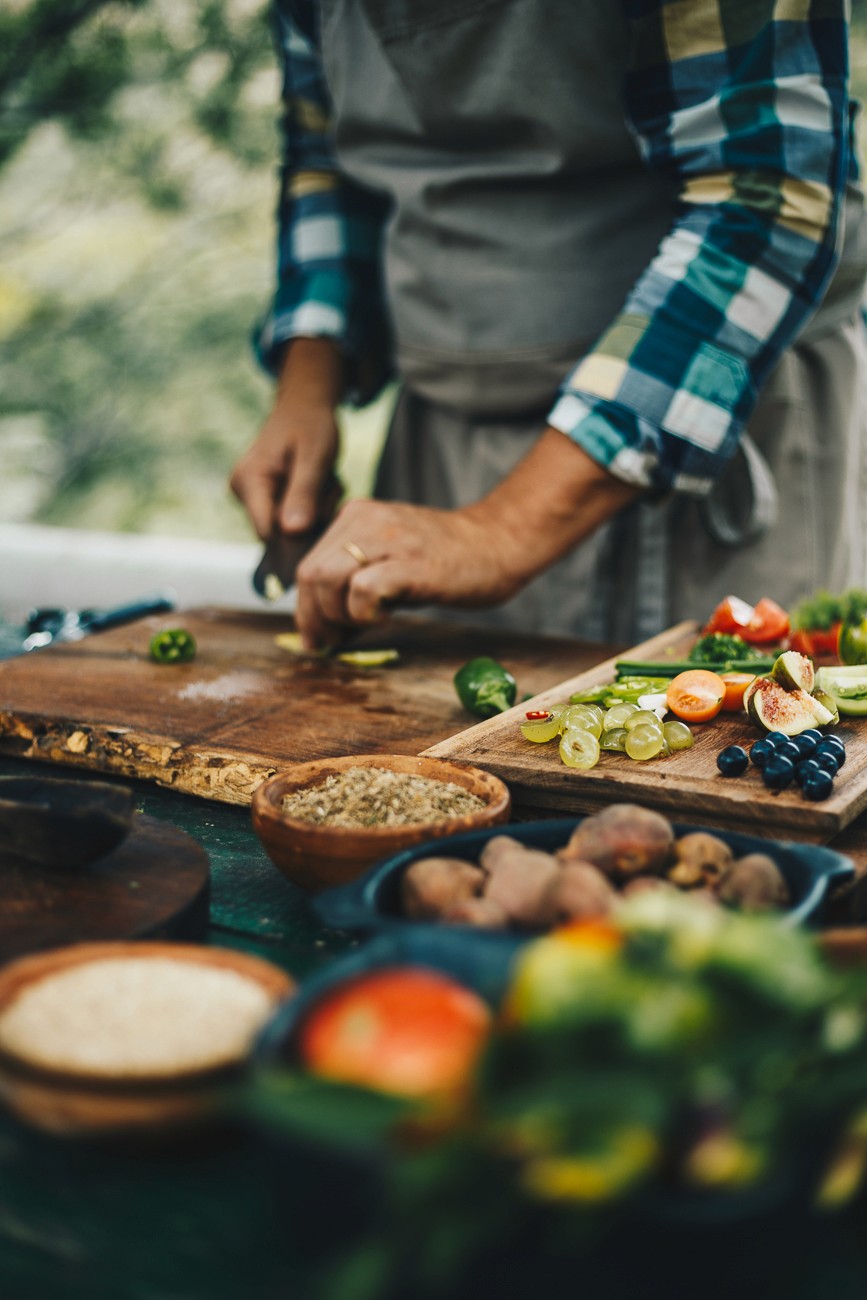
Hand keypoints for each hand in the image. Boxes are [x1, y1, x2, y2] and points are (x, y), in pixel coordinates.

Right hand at [229, 338, 343, 539]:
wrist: (304, 406)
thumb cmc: (311, 424)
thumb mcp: (314, 457)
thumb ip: (303, 494)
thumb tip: (293, 533)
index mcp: (249, 481)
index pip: (267, 533)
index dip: (296, 535)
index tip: (322, 512)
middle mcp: (243, 492)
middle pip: (281, 533)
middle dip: (311, 517)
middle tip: (328, 485)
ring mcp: (252, 496)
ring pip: (290, 526)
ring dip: (316, 510)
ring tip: (324, 480)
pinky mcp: (264, 498)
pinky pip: (292, 517)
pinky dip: (312, 506)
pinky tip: (319, 485)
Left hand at [295, 498, 521, 648]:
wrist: (497, 545)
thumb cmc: (444, 560)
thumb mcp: (388, 558)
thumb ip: (353, 579)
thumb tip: (320, 624)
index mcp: (356, 516)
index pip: (308, 564)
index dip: (305, 608)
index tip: (315, 636)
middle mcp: (366, 520)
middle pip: (311, 574)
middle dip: (314, 617)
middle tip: (333, 642)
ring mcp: (388, 539)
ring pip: (327, 579)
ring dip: (337, 616)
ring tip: (362, 626)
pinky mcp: (410, 562)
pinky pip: (362, 589)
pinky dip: (363, 613)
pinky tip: (384, 617)